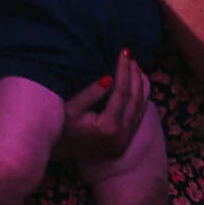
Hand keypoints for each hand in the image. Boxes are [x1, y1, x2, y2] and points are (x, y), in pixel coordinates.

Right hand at [53, 50, 150, 164]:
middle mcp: (122, 135)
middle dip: (135, 75)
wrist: (62, 151)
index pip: (122, 92)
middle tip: (131, 56)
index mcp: (109, 127)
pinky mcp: (127, 139)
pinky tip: (139, 84)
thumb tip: (109, 77)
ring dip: (142, 85)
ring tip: (137, 66)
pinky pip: (139, 114)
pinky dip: (141, 97)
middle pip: (135, 99)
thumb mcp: (72, 108)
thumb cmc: (62, 127)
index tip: (124, 53)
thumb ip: (91, 93)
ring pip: (141, 107)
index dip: (124, 70)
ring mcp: (126, 139)